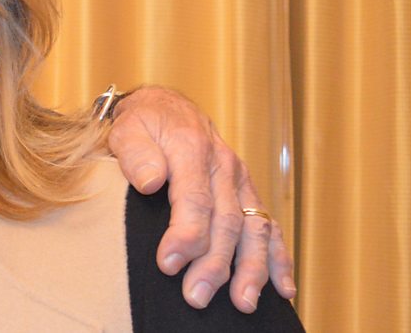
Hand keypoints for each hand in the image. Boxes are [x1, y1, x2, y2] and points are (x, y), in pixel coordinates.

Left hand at [106, 86, 297, 311]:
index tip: (169, 264)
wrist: (166, 108)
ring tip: (243, 303)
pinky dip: (278, 258)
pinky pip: (268, 227)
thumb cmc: (143, 124)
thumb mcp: (128, 129)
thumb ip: (136, 154)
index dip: (185, 234)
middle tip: (196, 296)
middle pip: (226, 221)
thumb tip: (151, 182)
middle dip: (214, 263)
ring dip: (251, 269)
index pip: (194, 198)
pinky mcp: (246, 192)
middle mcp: (223, 166)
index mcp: (192, 149)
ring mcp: (239, 181)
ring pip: (253, 228)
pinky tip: (283, 288)